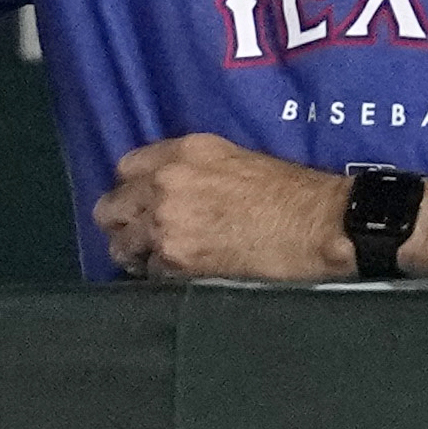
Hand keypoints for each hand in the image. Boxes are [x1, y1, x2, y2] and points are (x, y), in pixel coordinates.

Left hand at [91, 134, 350, 279]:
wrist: (317, 225)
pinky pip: (148, 272)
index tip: (142, 203)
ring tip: (159, 260)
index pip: (125, 168)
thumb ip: (188, 168)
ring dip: (137, 253)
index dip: (133, 189)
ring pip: (121, 244)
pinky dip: (161, 276)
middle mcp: (164, 182)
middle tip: (142, 237)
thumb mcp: (231, 158)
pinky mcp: (176, 259)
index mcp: (181, 151)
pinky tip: (182, 275)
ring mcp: (166, 222)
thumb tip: (165, 188)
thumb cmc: (289, 193)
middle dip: (124, 222)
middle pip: (110, 207)